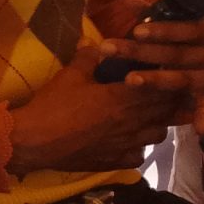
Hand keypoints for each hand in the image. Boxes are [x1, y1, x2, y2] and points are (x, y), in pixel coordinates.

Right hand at [6, 49, 182, 173]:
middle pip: (165, 112)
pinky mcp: (115, 161)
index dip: (168, 81)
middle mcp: (132, 122)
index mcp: (124, 97)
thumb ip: (86, 58)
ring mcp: (126, 144)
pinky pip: (139, 156)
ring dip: (157, 125)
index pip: (161, 88)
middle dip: (170, 102)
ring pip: (158, 135)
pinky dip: (139, 148)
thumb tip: (92, 42)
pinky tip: (128, 142)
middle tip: (165, 94)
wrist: (34, 141)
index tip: (168, 74)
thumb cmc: (53, 105)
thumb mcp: (69, 76)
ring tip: (148, 118)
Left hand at [103, 13, 203, 135]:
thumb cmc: (191, 40)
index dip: (163, 30)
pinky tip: (199, 128)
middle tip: (110, 50)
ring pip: (184, 80)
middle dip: (143, 52)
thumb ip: (156, 13)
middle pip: (178, 55)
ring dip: (158, 81)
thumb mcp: (179, 24)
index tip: (136, 31)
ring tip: (130, 81)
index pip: (188, 29)